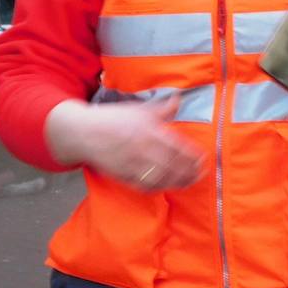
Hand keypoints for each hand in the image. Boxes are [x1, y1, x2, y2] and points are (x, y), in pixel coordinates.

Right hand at [44, 97, 206, 191]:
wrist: (84, 133)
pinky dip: (159, 187)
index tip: (203, 158)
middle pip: (172, 165)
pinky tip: (169, 185)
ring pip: (161, 178)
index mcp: (148, 130)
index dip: (192, 155)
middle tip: (201, 173)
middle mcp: (142, 149)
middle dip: (189, 171)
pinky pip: (145, 186)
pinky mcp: (124, 176)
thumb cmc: (113, 119)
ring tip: (189, 180)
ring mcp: (133, 164)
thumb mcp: (138, 109)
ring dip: (178, 182)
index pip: (176, 146)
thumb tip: (179, 99)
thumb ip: (161, 109)